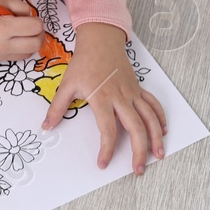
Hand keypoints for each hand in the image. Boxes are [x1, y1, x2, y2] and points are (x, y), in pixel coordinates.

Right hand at [0, 0, 44, 61]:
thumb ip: (20, 7)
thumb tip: (33, 18)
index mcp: (0, 29)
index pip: (34, 29)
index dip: (37, 21)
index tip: (31, 16)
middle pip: (35, 45)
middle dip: (39, 34)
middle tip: (33, 24)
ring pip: (28, 54)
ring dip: (31, 42)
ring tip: (22, 30)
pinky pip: (16, 56)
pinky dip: (20, 47)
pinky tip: (13, 37)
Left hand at [43, 23, 166, 174]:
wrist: (101, 40)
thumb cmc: (84, 62)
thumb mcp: (67, 84)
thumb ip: (57, 108)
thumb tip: (46, 126)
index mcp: (102, 98)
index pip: (108, 130)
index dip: (107, 150)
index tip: (103, 164)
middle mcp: (121, 97)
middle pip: (136, 128)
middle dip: (139, 151)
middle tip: (138, 170)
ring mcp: (132, 93)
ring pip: (150, 118)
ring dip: (156, 138)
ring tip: (158, 155)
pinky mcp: (138, 88)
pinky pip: (153, 105)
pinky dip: (160, 118)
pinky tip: (163, 131)